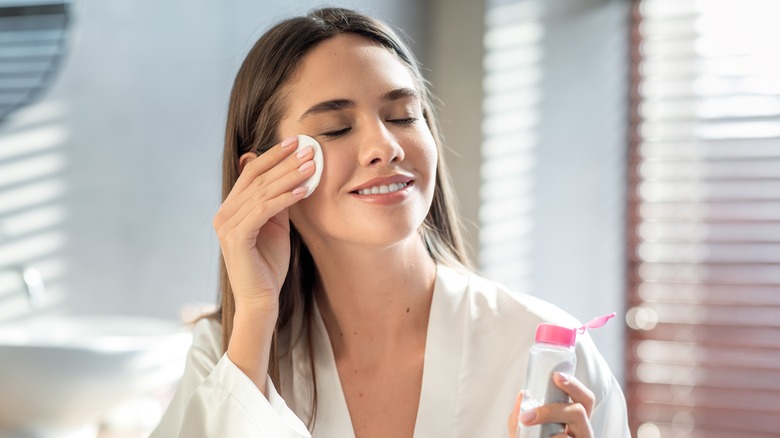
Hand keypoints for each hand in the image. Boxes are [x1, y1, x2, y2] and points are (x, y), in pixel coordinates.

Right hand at [213, 136, 315, 312]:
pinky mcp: (236, 237)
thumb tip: (291, 175)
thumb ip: (278, 202)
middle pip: (257, 178)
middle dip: (285, 162)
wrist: (261, 299)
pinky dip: (284, 199)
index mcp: (231, 208)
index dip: (273, 156)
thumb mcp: (276, 226)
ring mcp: (227, 225)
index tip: (296, 142)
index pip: (252, 173)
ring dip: (289, 177)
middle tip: (309, 149)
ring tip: (312, 166)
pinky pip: (262, 211)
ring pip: (262, 192)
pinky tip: (303, 191)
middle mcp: (224, 213)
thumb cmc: (269, 264)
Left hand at [508, 372, 594, 437]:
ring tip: (526, 421)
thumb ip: (520, 416)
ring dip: (546, 423)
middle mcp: (582, 432)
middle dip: (556, 406)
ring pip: (571, 431)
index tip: (556, 376)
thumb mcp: (525, 432)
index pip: (583, 398)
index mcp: (574, 420)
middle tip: (529, 412)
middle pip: (583, 409)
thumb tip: (522, 395)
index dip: (574, 385)